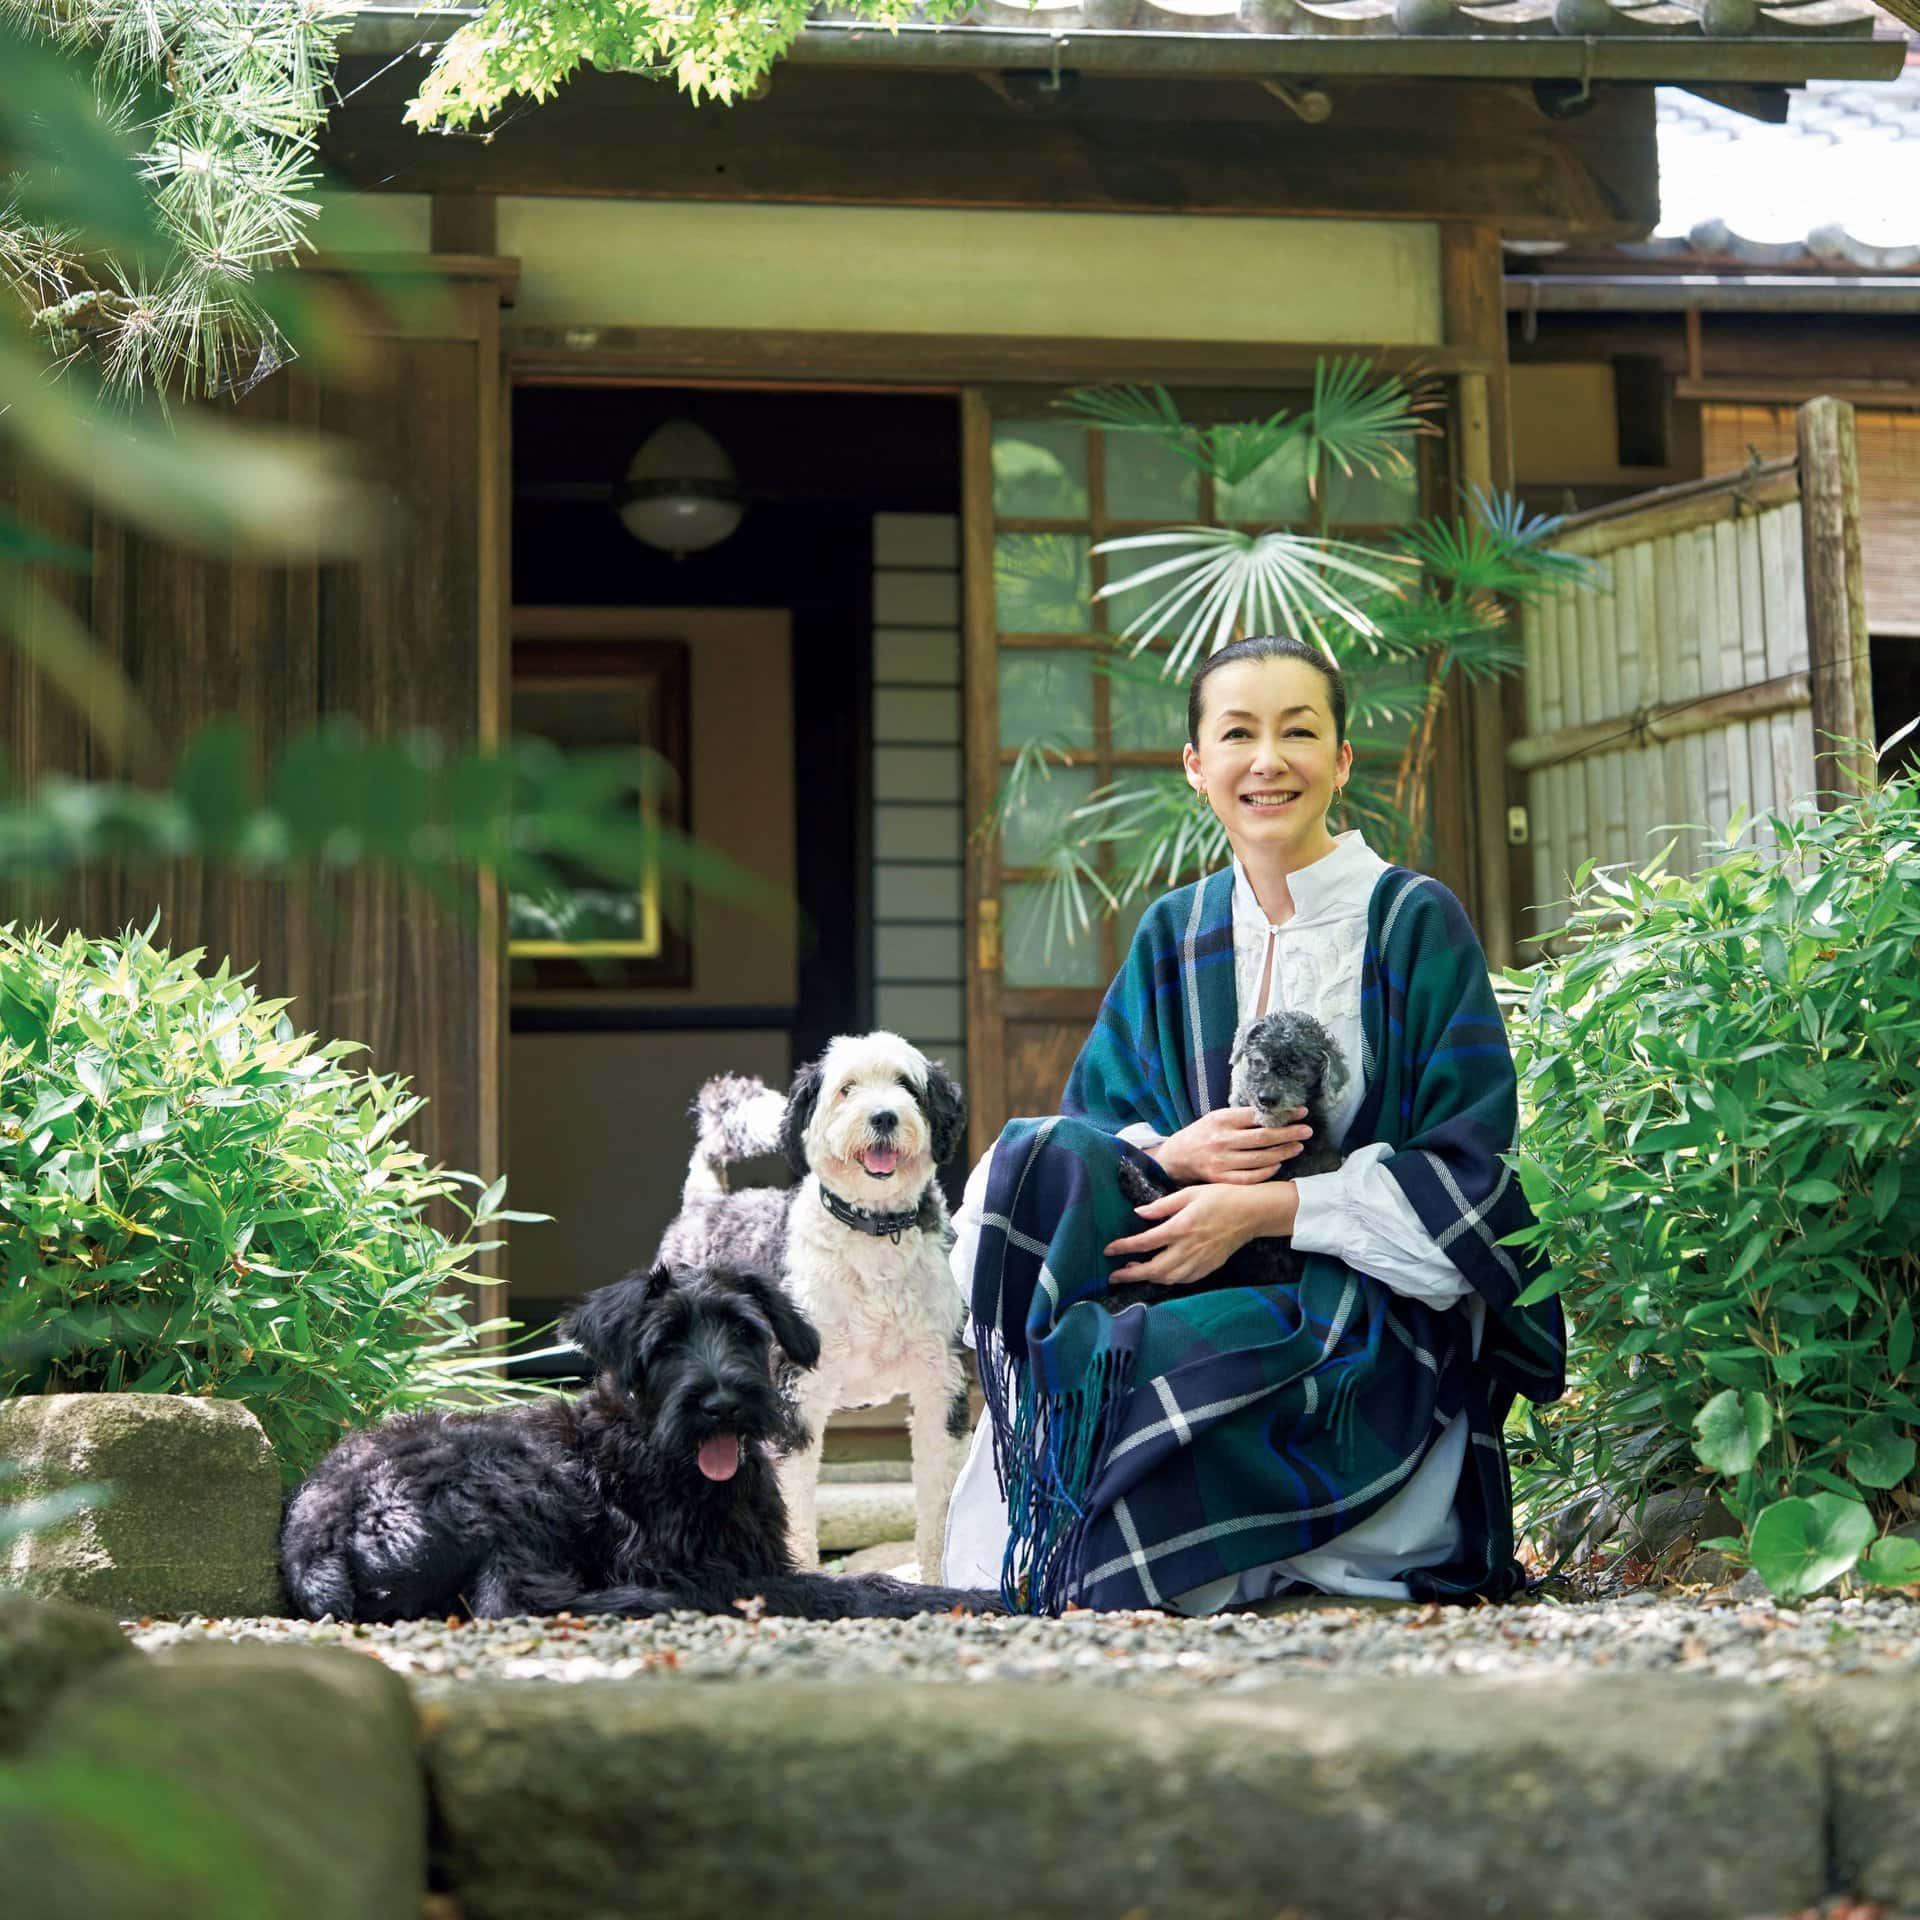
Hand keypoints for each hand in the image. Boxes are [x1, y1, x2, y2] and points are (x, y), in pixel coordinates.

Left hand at [1104, 1182, 1298, 1286]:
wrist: (1253, 1212)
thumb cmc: (1221, 1197)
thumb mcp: (1189, 1193)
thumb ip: (1162, 1205)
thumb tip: (1139, 1213)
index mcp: (1181, 1227)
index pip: (1145, 1242)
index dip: (1123, 1248)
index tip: (1108, 1250)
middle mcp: (1188, 1248)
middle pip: (1153, 1269)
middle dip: (1131, 1274)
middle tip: (1114, 1275)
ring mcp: (1200, 1260)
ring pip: (1168, 1278)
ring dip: (1148, 1278)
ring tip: (1134, 1271)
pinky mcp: (1209, 1267)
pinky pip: (1184, 1280)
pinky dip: (1168, 1280)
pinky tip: (1161, 1274)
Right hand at [1149, 1106, 1312, 1184]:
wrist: (1177, 1158)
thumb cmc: (1202, 1134)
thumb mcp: (1217, 1117)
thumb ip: (1240, 1117)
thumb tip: (1274, 1113)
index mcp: (1221, 1120)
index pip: (1258, 1115)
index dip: (1282, 1114)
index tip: (1301, 1112)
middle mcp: (1222, 1141)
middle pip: (1263, 1138)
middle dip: (1289, 1133)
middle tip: (1307, 1130)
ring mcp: (1222, 1162)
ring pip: (1261, 1159)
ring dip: (1283, 1152)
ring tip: (1298, 1146)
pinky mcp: (1222, 1179)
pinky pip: (1252, 1177)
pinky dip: (1268, 1171)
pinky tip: (1278, 1164)